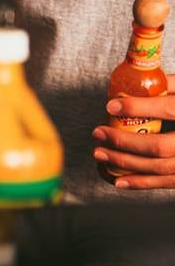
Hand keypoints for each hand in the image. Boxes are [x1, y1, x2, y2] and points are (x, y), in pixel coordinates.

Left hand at [92, 75, 174, 189]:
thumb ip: (169, 84)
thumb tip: (133, 82)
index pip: (170, 109)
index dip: (139, 108)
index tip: (111, 106)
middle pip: (161, 146)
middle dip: (124, 142)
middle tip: (98, 133)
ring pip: (161, 168)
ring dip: (125, 163)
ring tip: (100, 153)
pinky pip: (168, 184)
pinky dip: (141, 184)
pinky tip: (119, 180)